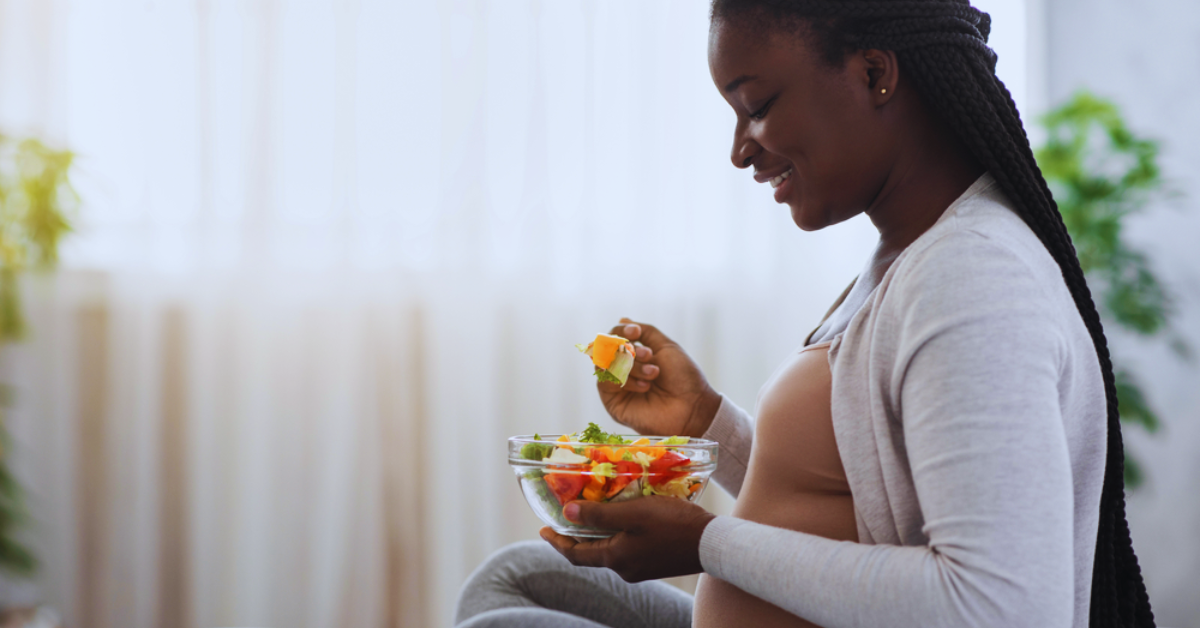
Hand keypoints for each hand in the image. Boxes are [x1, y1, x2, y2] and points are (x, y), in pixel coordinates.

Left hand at [540, 497, 715, 581]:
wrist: (712, 544)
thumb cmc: (672, 524)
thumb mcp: (633, 513)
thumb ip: (599, 515)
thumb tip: (566, 514)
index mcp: (615, 558)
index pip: (575, 554)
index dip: (557, 542)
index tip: (543, 529)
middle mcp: (624, 569)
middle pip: (591, 553)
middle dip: (576, 536)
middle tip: (566, 518)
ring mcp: (640, 569)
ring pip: (610, 551)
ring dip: (599, 534)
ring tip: (594, 513)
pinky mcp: (654, 565)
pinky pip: (627, 550)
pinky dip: (617, 536)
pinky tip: (624, 520)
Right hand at [601, 319, 721, 437]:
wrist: (693, 406)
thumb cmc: (684, 378)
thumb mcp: (666, 347)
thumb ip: (645, 332)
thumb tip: (622, 319)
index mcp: (634, 357)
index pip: (614, 338)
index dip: (621, 332)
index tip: (636, 331)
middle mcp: (623, 370)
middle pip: (607, 350)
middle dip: (629, 351)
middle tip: (650, 356)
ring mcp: (617, 387)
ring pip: (606, 366)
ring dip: (631, 366)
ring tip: (654, 373)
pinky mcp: (613, 404)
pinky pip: (605, 384)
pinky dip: (626, 380)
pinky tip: (645, 385)